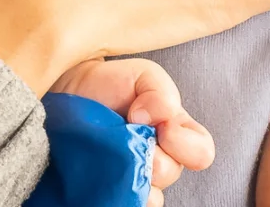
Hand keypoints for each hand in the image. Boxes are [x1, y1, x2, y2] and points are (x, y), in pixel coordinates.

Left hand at [52, 57, 214, 202]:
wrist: (68, 92)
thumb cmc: (110, 85)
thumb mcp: (143, 76)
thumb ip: (160, 92)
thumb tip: (154, 117)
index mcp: (176, 134)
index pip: (201, 153)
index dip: (186, 145)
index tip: (162, 128)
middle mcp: (159, 160)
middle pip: (170, 173)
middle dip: (150, 153)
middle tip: (126, 134)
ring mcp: (133, 178)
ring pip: (147, 194)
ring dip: (131, 173)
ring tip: (109, 153)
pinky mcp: (108, 190)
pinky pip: (121, 203)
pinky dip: (115, 195)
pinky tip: (102, 175)